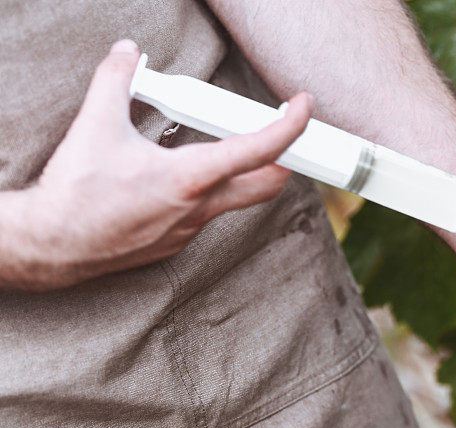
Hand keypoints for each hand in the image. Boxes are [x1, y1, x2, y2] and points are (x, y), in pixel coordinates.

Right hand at [0, 40, 312, 290]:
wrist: (52, 245)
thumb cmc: (76, 192)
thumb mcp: (96, 125)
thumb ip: (115, 81)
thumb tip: (127, 53)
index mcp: (190, 177)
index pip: (259, 150)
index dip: (290, 126)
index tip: (303, 108)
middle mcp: (199, 208)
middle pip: (266, 187)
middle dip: (283, 161)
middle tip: (282, 138)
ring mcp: (189, 230)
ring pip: (231, 200)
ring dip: (235, 176)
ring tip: (216, 150)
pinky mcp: (174, 243)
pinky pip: (202, 216)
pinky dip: (204, 194)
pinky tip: (173, 183)